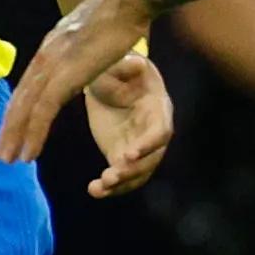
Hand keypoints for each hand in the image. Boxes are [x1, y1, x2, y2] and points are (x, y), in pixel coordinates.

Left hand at [0, 0, 154, 166]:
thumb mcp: (92, 35)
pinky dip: (34, 134)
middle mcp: (45, 55)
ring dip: (15, 137)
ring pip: (25, 109)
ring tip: (9, 160)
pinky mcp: (65, 75)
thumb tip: (83, 56)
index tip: (11, 130)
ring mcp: (53, 65)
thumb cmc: (120, 14)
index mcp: (51, 47)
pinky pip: (43, 112)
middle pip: (20, 99)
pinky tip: (30, 153)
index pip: (27, 85)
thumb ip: (82, 50)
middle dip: (8, 128)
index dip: (17, 110)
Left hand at [78, 53, 172, 198]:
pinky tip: (94, 191)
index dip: (147, 145)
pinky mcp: (121, 155)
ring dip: (120, 184)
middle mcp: (153, 133)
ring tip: (98, 188)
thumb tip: (136, 64)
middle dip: (132, 171)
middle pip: (151, 159)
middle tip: (110, 176)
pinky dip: (109, 187)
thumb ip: (127, 66)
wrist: (107, 82)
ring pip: (137, 173)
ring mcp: (138, 147)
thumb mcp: (121, 63)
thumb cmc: (119, 69)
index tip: (128, 155)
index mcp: (158, 109)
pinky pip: (121, 177)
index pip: (160, 132)